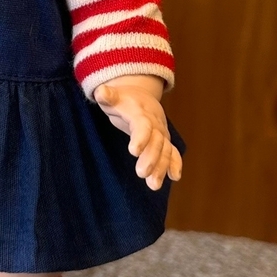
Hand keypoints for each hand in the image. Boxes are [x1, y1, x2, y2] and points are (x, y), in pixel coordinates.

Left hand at [93, 76, 181, 190]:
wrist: (141, 97)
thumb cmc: (122, 100)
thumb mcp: (111, 96)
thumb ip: (106, 96)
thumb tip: (100, 91)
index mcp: (140, 114)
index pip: (143, 126)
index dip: (140, 138)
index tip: (133, 151)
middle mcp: (154, 125)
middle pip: (156, 142)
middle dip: (151, 158)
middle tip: (141, 173)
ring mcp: (161, 133)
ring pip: (165, 150)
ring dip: (162, 167)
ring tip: (154, 185)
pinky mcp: (164, 141)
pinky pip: (173, 152)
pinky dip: (175, 164)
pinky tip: (175, 177)